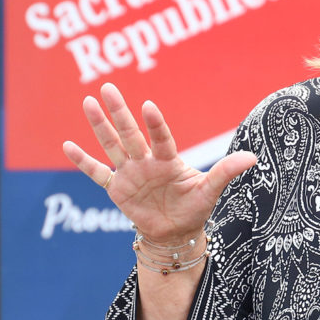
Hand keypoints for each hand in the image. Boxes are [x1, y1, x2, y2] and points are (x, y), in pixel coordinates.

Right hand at [61, 82, 256, 243]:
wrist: (176, 232)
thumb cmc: (194, 208)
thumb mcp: (210, 190)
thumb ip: (225, 172)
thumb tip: (252, 158)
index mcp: (169, 160)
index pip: (161, 139)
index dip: (155, 124)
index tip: (149, 106)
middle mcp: (146, 161)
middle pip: (130, 134)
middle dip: (119, 112)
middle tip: (108, 87)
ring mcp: (129, 173)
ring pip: (112, 145)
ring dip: (99, 126)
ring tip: (88, 102)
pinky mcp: (116, 188)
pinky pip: (97, 173)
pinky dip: (83, 161)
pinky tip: (67, 145)